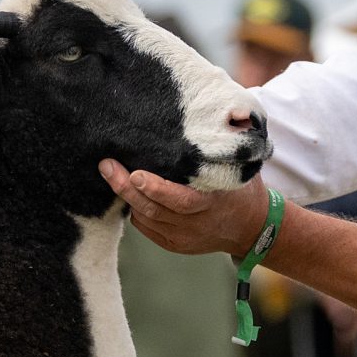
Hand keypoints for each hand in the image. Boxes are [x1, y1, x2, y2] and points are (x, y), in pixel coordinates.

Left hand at [99, 162, 271, 257]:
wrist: (250, 228)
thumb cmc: (241, 189)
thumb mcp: (240, 169)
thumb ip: (226, 147)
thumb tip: (229, 112)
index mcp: (212, 204)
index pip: (180, 200)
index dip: (156, 189)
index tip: (135, 174)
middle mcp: (195, 224)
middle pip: (153, 209)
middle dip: (126, 188)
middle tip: (107, 166)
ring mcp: (182, 238)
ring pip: (145, 218)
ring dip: (127, 197)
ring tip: (111, 172)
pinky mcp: (173, 244)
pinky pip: (146, 226)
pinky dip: (135, 209)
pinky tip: (128, 191)